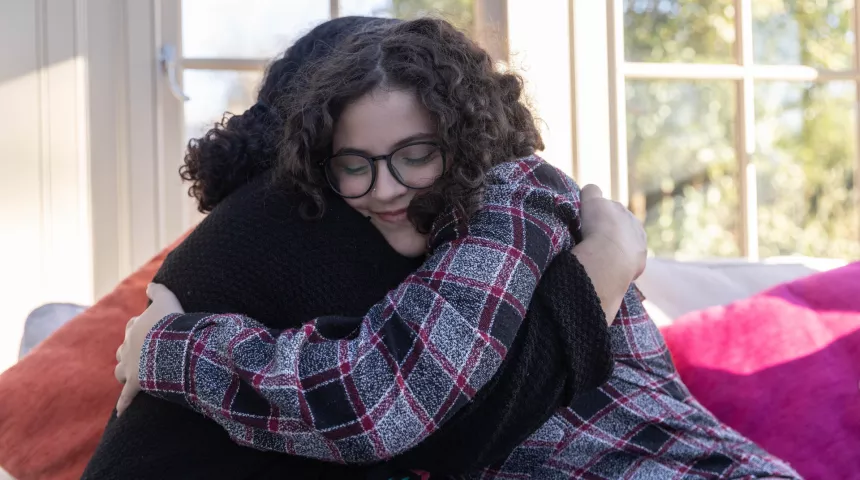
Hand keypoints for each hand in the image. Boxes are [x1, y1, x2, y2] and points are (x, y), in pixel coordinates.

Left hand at [114, 283, 183, 415]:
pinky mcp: (135, 384)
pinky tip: (121, 411)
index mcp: (135, 328)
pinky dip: (124, 404)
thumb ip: (158, 290)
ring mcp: (130, 366)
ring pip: (120, 371)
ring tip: (131, 377)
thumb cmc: (169, 324)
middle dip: (129, 351)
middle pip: (123, 349)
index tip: (150, 329)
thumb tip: (151, 284)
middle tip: (142, 353)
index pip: (133, 326)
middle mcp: (128, 347)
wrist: (168, 347)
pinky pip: (126, 397)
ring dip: (125, 372)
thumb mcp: (167, 300)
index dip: (141, 327)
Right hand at [577, 184, 646, 282]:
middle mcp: (637, 227)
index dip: (600, 216)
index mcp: (625, 211)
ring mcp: (640, 247)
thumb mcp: (591, 201)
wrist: (609, 257)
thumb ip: (592, 191)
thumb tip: (591, 190)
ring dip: (616, 250)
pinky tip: (608, 267)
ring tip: (601, 256)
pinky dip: (619, 265)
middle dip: (611, 233)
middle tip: (594, 240)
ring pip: (627, 247)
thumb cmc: (599, 226)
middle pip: (621, 229)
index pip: (612, 211)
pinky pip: (628, 264)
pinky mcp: (640, 265)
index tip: (590, 223)